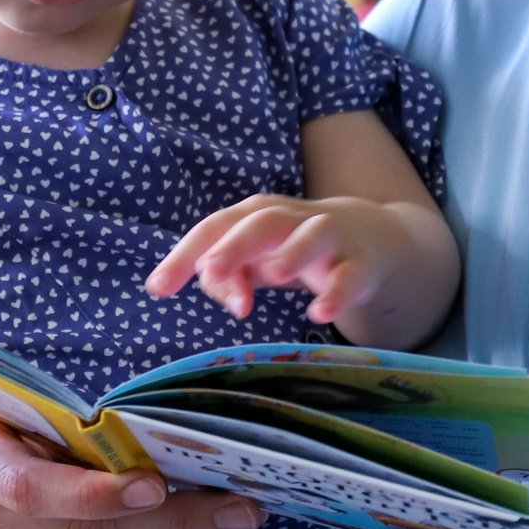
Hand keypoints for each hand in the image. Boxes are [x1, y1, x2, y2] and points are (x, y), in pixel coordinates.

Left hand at [144, 192, 459, 348]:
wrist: (369, 237)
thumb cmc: (294, 248)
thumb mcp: (256, 261)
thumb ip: (228, 278)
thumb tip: (224, 296)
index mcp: (257, 215)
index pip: (215, 227)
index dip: (185, 254)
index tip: (159, 287)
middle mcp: (291, 219)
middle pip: (260, 221)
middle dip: (235, 244)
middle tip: (210, 270)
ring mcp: (330, 237)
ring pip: (313, 234)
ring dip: (292, 252)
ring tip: (273, 275)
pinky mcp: (360, 264)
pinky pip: (351, 276)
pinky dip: (338, 292)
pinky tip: (321, 313)